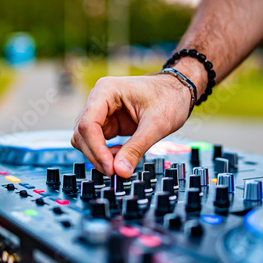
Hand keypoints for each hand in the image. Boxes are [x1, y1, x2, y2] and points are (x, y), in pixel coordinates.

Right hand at [71, 74, 191, 177]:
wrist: (179, 91)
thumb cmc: (170, 98)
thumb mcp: (157, 125)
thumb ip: (137, 148)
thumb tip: (120, 172)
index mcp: (106, 91)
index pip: (88, 124)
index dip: (96, 149)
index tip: (110, 168)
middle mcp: (99, 99)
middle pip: (83, 133)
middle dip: (97, 155)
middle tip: (117, 171)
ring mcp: (102, 111)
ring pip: (86, 140)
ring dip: (100, 155)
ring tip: (124, 159)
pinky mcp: (108, 122)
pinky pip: (98, 142)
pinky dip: (107, 153)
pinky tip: (124, 154)